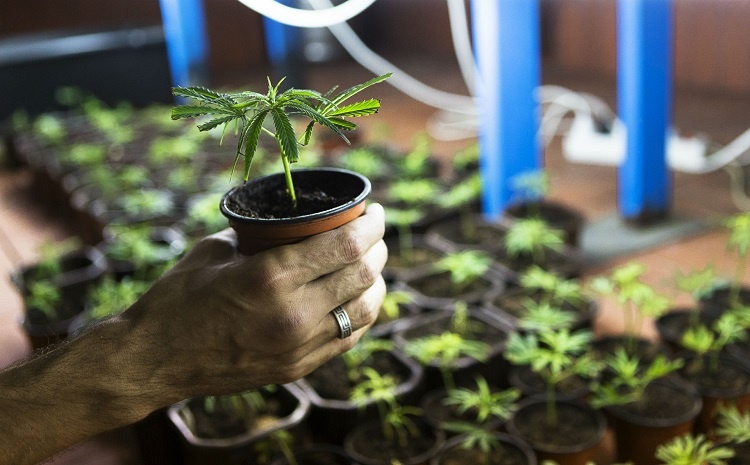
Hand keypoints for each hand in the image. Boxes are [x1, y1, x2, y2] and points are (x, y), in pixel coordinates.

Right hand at [124, 203, 386, 406]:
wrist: (153, 361)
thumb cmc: (177, 298)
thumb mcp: (215, 251)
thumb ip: (258, 236)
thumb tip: (289, 222)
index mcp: (271, 277)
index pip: (346, 246)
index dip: (371, 225)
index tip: (376, 212)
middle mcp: (293, 314)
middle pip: (363, 275)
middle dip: (378, 248)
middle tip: (375, 233)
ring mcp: (298, 347)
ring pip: (364, 310)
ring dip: (377, 282)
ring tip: (372, 265)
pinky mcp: (297, 368)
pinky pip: (347, 339)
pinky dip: (361, 314)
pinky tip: (357, 299)